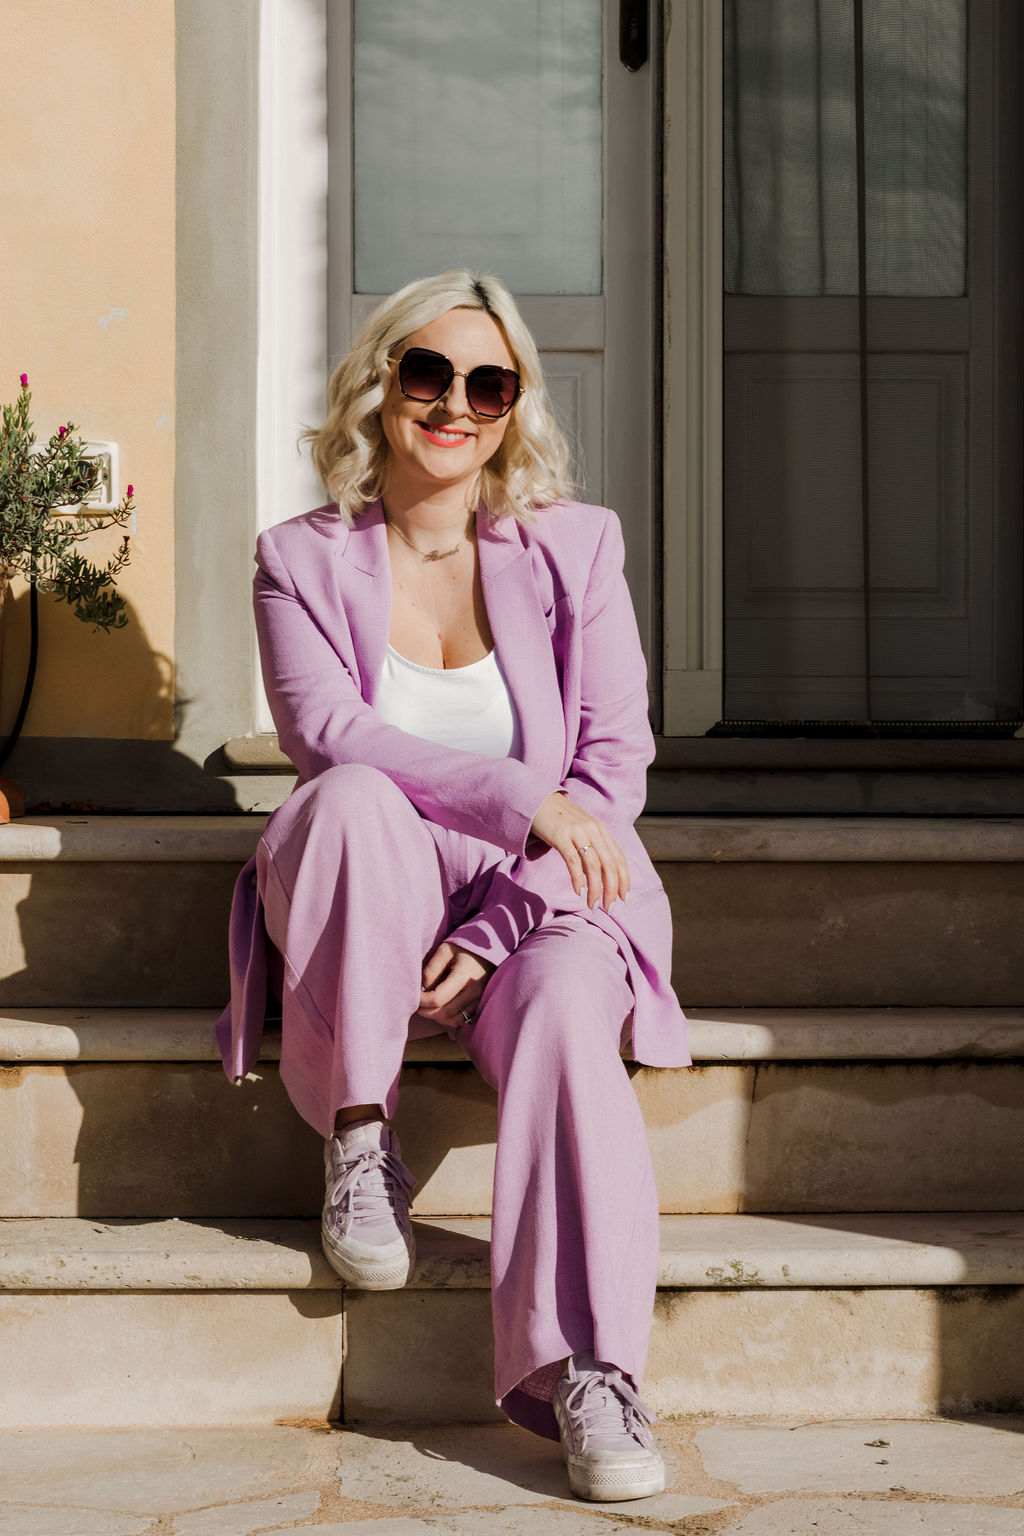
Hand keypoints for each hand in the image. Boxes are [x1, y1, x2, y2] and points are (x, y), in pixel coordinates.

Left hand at [418, 941, 494, 1028]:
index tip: (415, 995)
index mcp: (464, 975)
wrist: (490, 951)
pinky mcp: (481, 1005)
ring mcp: (480, 1000)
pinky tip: (442, 1009)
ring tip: (429, 1006)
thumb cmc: (465, 948)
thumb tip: (422, 990)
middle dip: (426, 1011)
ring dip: (437, 1017)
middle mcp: (474, 991)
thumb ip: (431, 970)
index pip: (438, 998)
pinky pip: (463, 1020)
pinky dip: (449, 1019)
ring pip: (453, 1020)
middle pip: (444, 1013)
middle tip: (418, 1004)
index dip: (422, 1001)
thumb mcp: (445, 951)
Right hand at [529, 792, 629, 910]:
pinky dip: (578, 878)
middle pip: (609, 864)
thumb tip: (598, 876)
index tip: (623, 898)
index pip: (619, 858)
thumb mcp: (582, 831)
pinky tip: (578, 891)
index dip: (624, 879)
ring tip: (593, 905)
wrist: (538, 801)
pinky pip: (573, 860)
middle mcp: (593, 830)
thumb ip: (592, 848)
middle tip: (608, 907)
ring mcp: (577, 832)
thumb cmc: (560, 821)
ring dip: (596, 889)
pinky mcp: (560, 835)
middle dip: (611, 889)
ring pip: (594, 865)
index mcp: (601, 830)